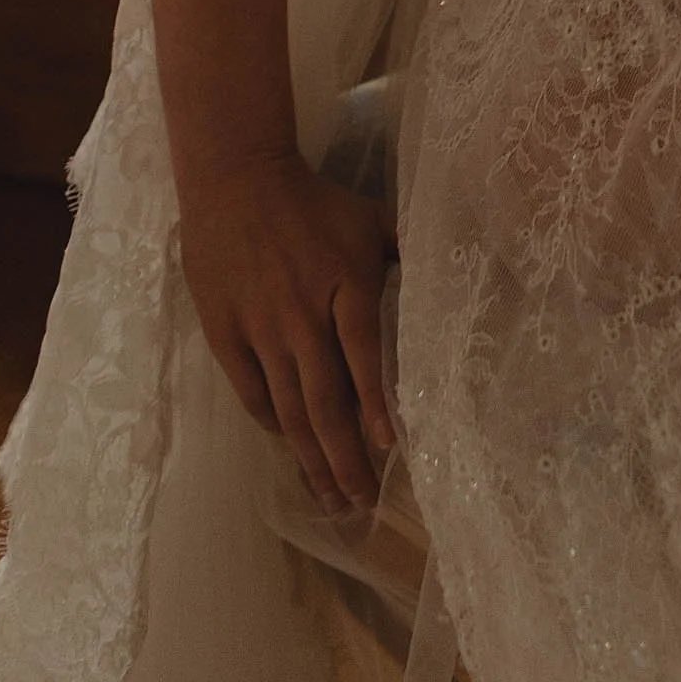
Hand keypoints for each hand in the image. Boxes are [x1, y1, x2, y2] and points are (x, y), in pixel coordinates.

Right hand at [178, 152, 396, 513]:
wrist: (235, 179)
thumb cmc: (313, 202)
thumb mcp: (369, 217)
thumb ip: (407, 250)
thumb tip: (455, 271)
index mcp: (344, 284)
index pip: (363, 355)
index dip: (375, 405)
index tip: (390, 448)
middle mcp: (302, 314)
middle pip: (324, 400)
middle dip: (344, 457)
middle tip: (360, 502)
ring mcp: (260, 327)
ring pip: (288, 406)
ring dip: (309, 456)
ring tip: (328, 495)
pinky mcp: (225, 332)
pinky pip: (251, 390)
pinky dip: (271, 421)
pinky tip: (288, 444)